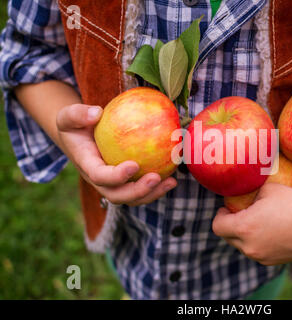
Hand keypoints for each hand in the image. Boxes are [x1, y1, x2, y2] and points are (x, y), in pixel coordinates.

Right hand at [56, 103, 176, 205]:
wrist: (78, 138)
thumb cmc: (75, 125)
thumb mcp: (68, 115)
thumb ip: (78, 114)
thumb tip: (96, 113)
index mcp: (86, 166)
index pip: (99, 176)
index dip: (116, 176)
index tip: (134, 165)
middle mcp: (99, 181)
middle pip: (117, 195)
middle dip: (138, 191)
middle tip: (156, 178)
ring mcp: (113, 184)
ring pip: (132, 198)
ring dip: (152, 193)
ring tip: (171, 182)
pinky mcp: (125, 182)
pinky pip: (142, 189)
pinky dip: (158, 187)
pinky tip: (174, 176)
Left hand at [212, 183, 291, 265]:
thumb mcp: (266, 188)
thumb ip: (247, 190)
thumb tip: (235, 185)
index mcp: (245, 227)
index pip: (217, 226)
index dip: (220, 215)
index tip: (228, 208)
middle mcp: (250, 246)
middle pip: (228, 237)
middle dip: (231, 225)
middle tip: (241, 213)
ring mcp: (261, 257)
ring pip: (242, 246)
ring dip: (244, 235)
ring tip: (257, 221)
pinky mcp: (272, 262)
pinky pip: (256, 252)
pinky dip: (257, 242)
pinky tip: (270, 231)